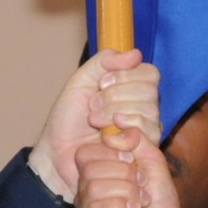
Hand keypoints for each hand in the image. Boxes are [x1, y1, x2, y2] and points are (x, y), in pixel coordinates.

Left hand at [28, 49, 162, 201]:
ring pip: (149, 110)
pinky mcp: (144, 151)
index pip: (149, 73)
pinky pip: (146, 132)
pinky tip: (106, 138)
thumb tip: (135, 53)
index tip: (100, 84)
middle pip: (149, 90)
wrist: (58, 153)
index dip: (125, 76)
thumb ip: (104, 61)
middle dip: (115, 96)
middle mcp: (144, 108)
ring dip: (114, 113)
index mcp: (132, 88)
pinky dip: (122, 131)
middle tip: (92, 107)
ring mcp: (147, 130)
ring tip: (95, 122)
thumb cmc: (68, 120)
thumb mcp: (81, 81)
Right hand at [73, 133, 205, 207]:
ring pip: (93, 188)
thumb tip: (114, 125)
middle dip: (123, 172)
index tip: (133, 160)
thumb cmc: (158, 199)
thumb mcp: (152, 160)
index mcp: (97, 171)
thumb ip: (135, 138)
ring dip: (126, 191)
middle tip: (141, 182)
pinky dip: (119, 206)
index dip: (111, 151)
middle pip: (89, 167)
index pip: (86, 151)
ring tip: (141, 199)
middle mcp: (85, 189)